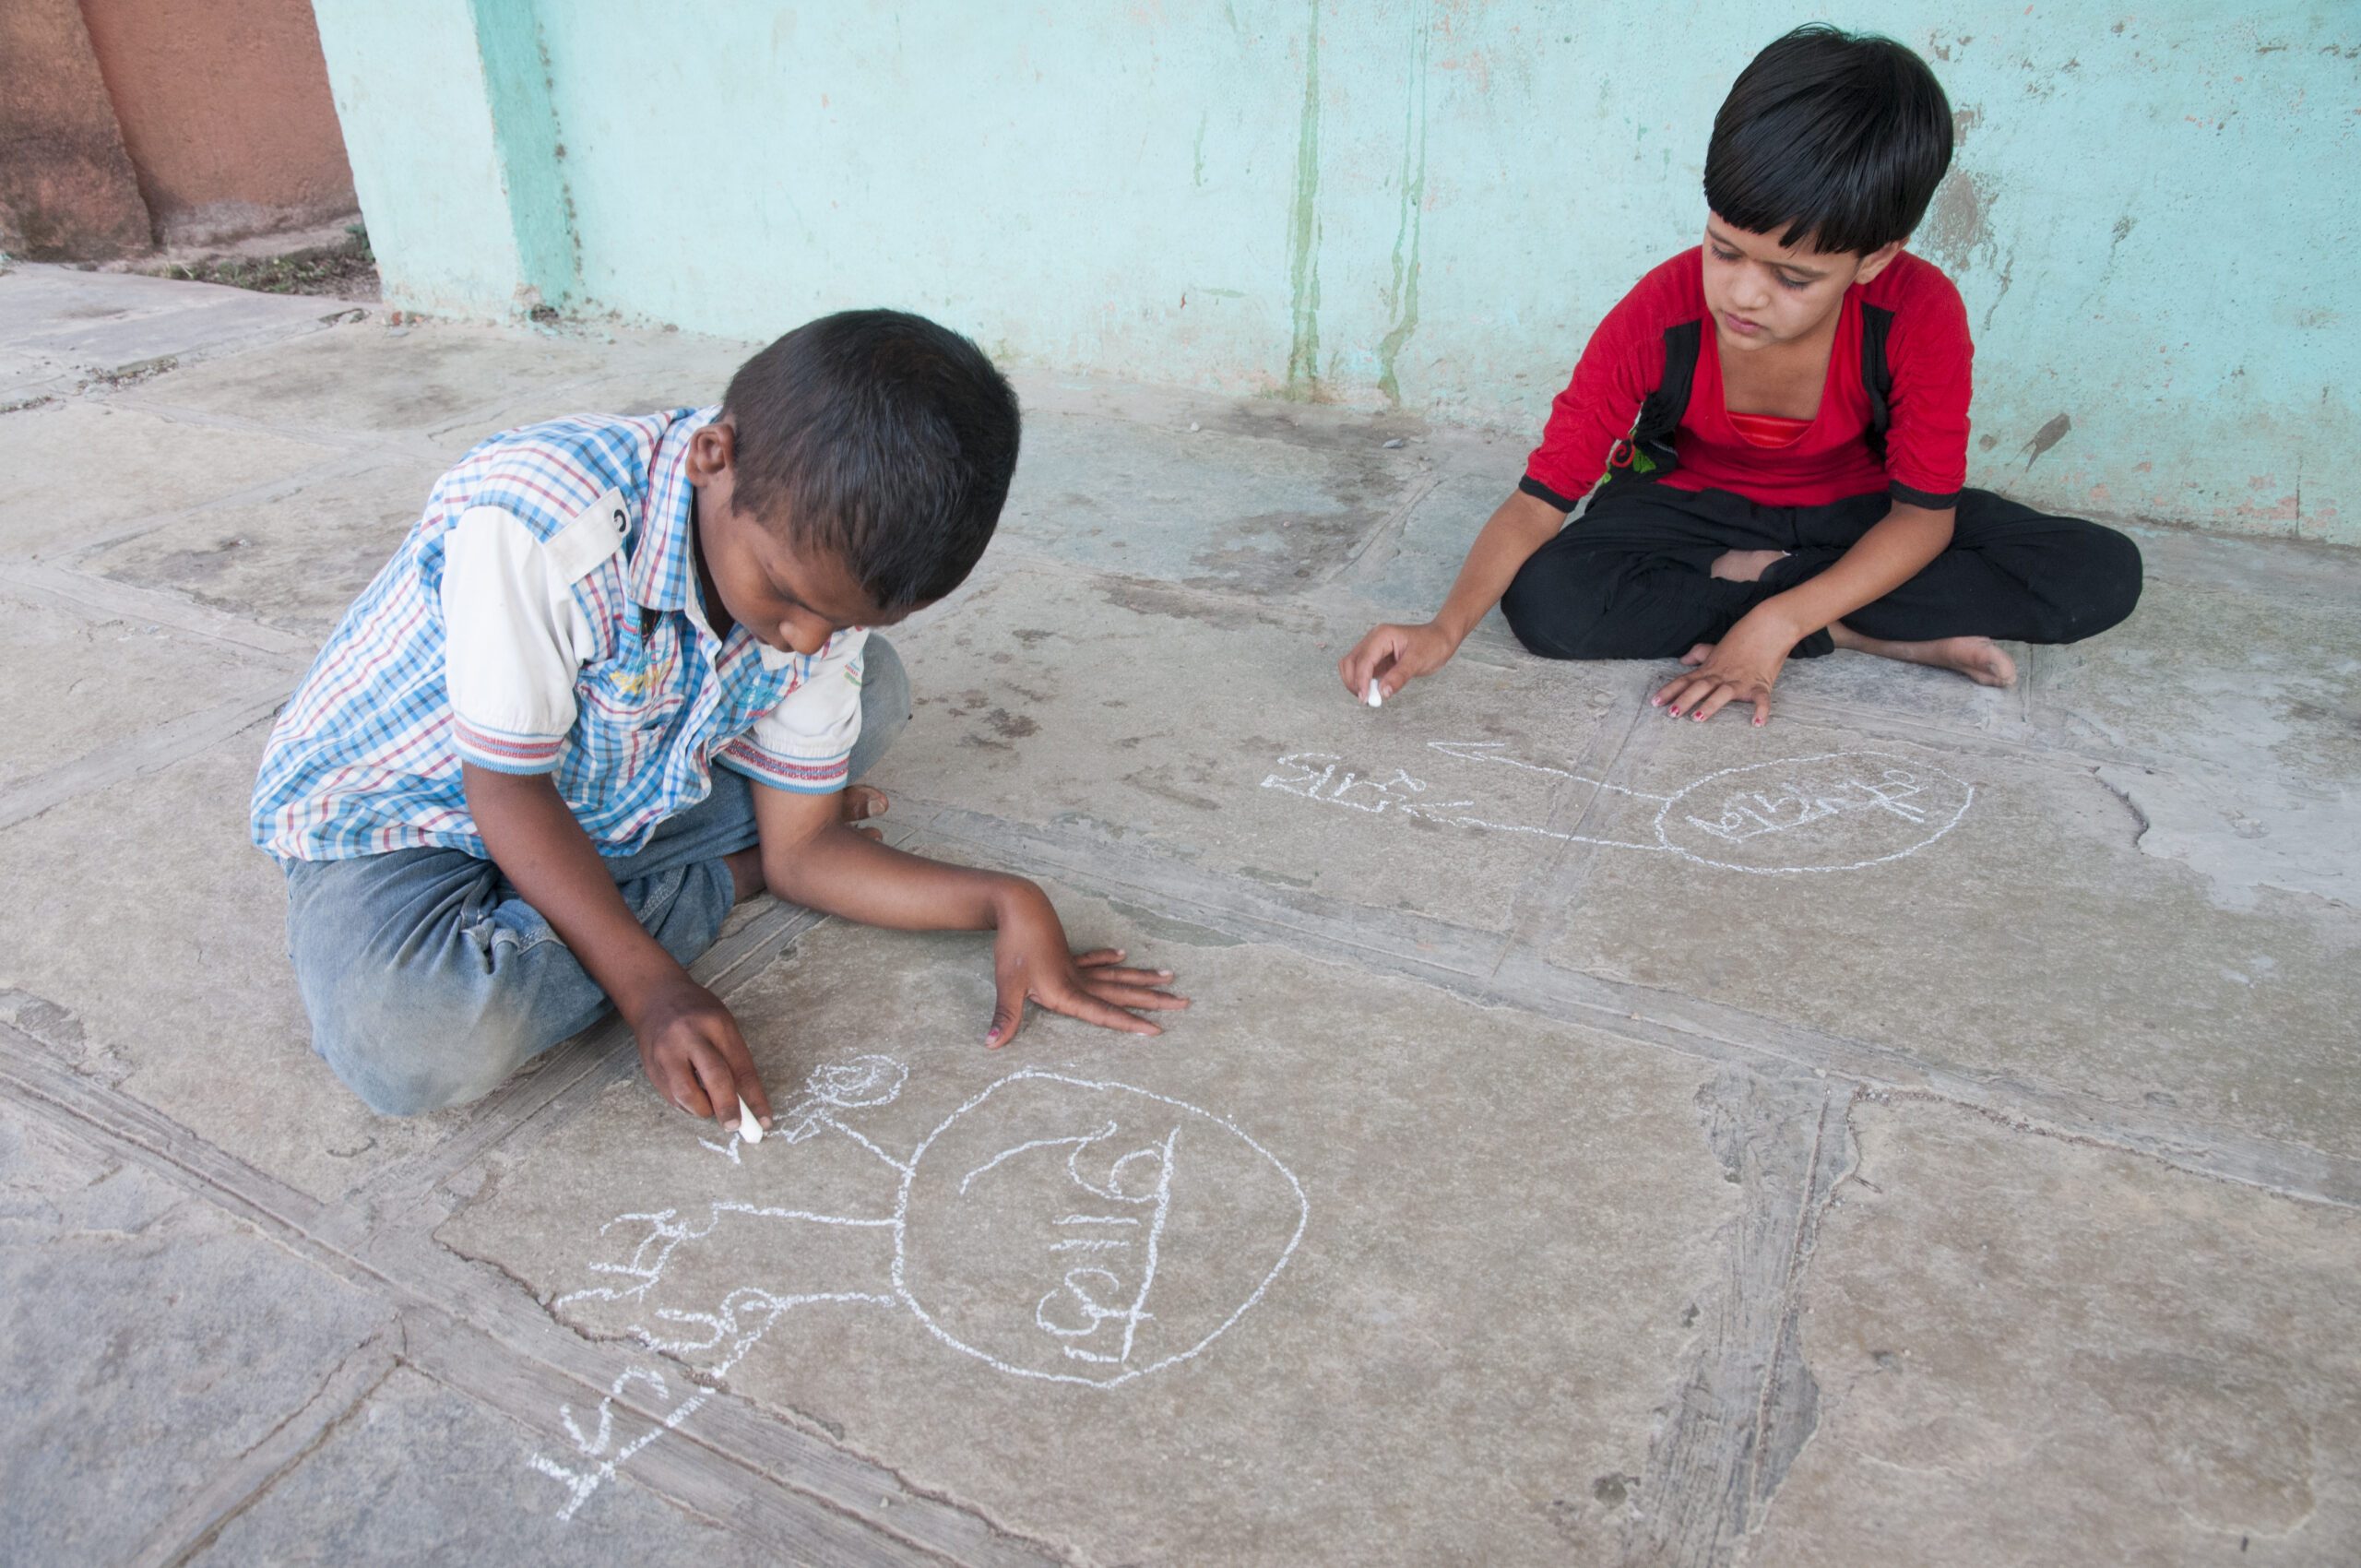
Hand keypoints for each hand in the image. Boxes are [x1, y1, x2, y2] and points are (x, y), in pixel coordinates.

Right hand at [628, 976, 772, 1130]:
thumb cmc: (698, 1013)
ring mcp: (667, 1052)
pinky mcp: (651, 1067)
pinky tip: (692, 1097)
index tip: (765, 1120)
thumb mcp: (722, 1024)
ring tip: (709, 1105)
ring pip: (687, 1094)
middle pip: (715, 1078)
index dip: (755, 1098)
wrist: (655, 996)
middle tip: (736, 1126)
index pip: (741, 1067)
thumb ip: (734, 1059)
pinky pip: (671, 1097)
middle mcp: (690, 1037)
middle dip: (728, 1107)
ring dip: (703, 1109)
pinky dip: (686, 1105)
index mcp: (717, 1024)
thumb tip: (747, 1102)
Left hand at [985, 881, 1189, 1046]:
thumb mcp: (1007, 985)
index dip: (1130, 1023)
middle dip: (1153, 1001)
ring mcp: (1075, 966)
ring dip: (1141, 979)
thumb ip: (1006, 1017)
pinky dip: (1107, 959)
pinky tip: (1122, 955)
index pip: (1104, 1013)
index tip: (1157, 1030)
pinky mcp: (1067, 954)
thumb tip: (992, 1045)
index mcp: (1067, 992)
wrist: (1018, 907)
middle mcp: (1078, 980)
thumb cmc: (1013, 948)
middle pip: (1122, 993)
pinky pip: (1093, 960)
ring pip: (1116, 976)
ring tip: (1168, 977)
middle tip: (1184, 1002)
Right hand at [1339, 620, 1456, 703]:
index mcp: (1382, 636)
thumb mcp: (1418, 661)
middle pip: (1350, 662)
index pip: (1363, 660)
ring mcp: (1373, 648)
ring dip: (1355, 682)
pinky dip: (1363, 682)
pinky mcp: (1376, 658)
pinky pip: (1362, 670)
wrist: (1441, 639)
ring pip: (1352, 666)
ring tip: (1370, 696)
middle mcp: (1373, 640)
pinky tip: (1374, 691)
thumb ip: (1399, 677)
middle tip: (1366, 699)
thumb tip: (1383, 693)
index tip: (1365, 698)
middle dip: (1354, 682)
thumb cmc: (1432, 645)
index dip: (1361, 681)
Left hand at [1650, 607, 1802, 725]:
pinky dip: (1761, 710)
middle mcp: (1722, 676)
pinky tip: (1757, 723)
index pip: (1685, 680)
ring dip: (1710, 705)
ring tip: (1698, 718)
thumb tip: (1683, 660)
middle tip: (1671, 714)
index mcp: (1710, 669)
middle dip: (1685, 700)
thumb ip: (1699, 654)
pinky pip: (1761, 699)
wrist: (1769, 627)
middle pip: (1700, 687)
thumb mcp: (1717, 647)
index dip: (1669, 691)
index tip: (1654, 702)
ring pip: (1723, 693)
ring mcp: (1741, 680)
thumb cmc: (1742, 638)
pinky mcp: (1761, 684)